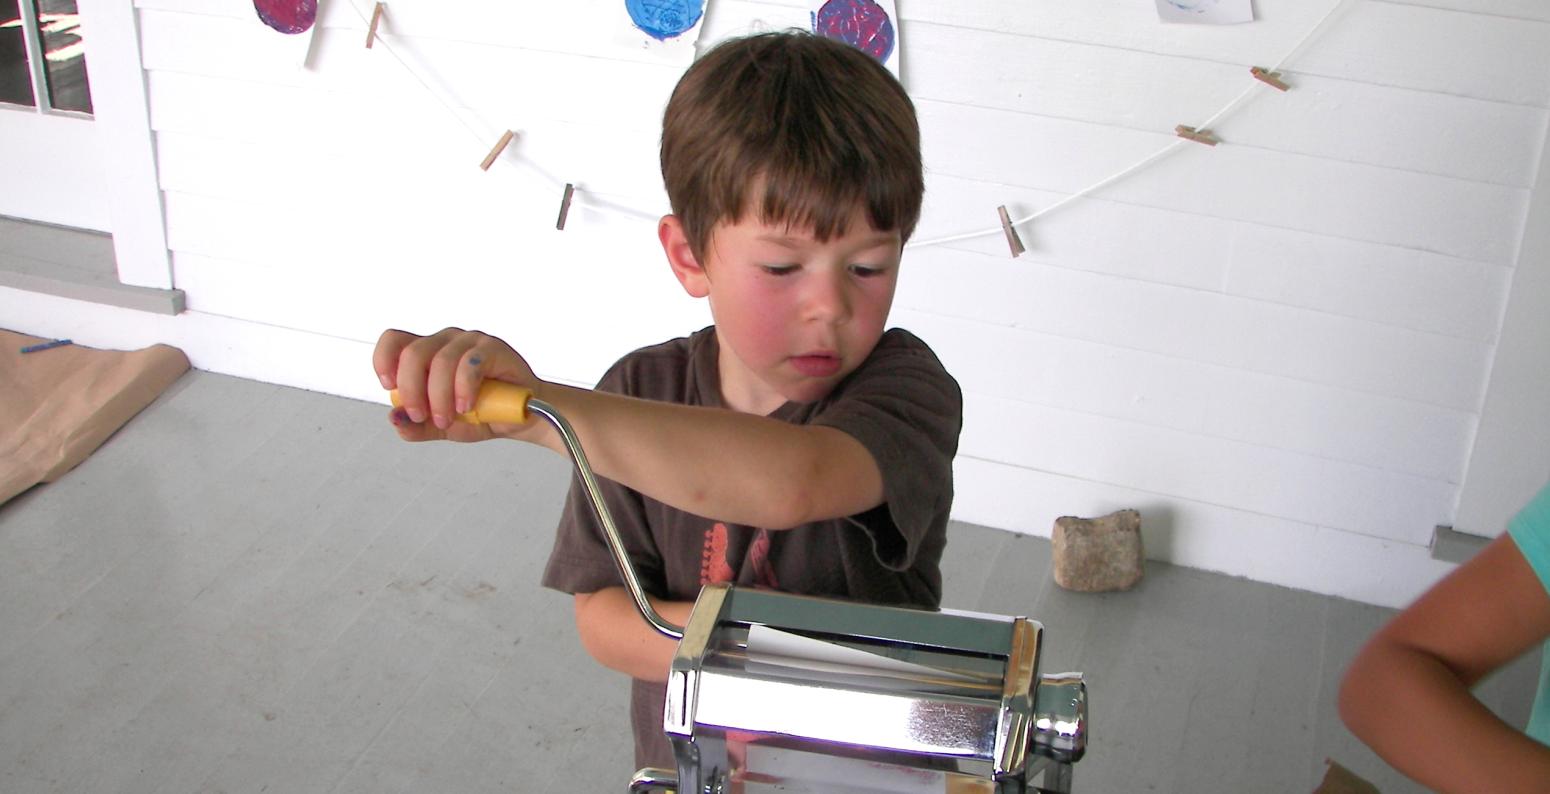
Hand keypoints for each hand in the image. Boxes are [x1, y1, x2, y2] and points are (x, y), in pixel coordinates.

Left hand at [372, 327, 540, 442]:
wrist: (523, 419)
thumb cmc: (483, 414)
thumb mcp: (442, 427)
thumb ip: (416, 425)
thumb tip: (394, 417)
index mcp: (428, 354)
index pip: (394, 340)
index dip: (384, 360)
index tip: (388, 387)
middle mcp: (445, 342)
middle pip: (412, 353)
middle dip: (411, 390)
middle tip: (422, 416)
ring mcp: (470, 341)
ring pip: (440, 360)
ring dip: (439, 396)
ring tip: (449, 417)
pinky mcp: (493, 348)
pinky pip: (470, 364)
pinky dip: (464, 389)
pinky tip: (469, 405)